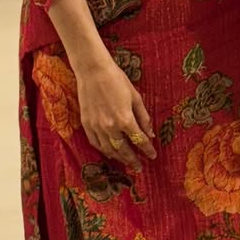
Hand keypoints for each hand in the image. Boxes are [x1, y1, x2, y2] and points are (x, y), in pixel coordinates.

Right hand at [74, 57, 157, 171]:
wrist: (93, 71)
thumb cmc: (117, 81)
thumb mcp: (136, 97)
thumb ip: (143, 118)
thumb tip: (150, 134)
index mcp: (125, 119)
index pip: (139, 141)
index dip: (147, 150)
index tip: (153, 156)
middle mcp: (110, 127)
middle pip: (123, 150)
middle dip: (133, 160)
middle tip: (139, 167)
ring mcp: (96, 127)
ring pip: (109, 150)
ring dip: (119, 158)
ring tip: (126, 162)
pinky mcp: (86, 124)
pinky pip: (95, 143)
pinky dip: (104, 150)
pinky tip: (110, 152)